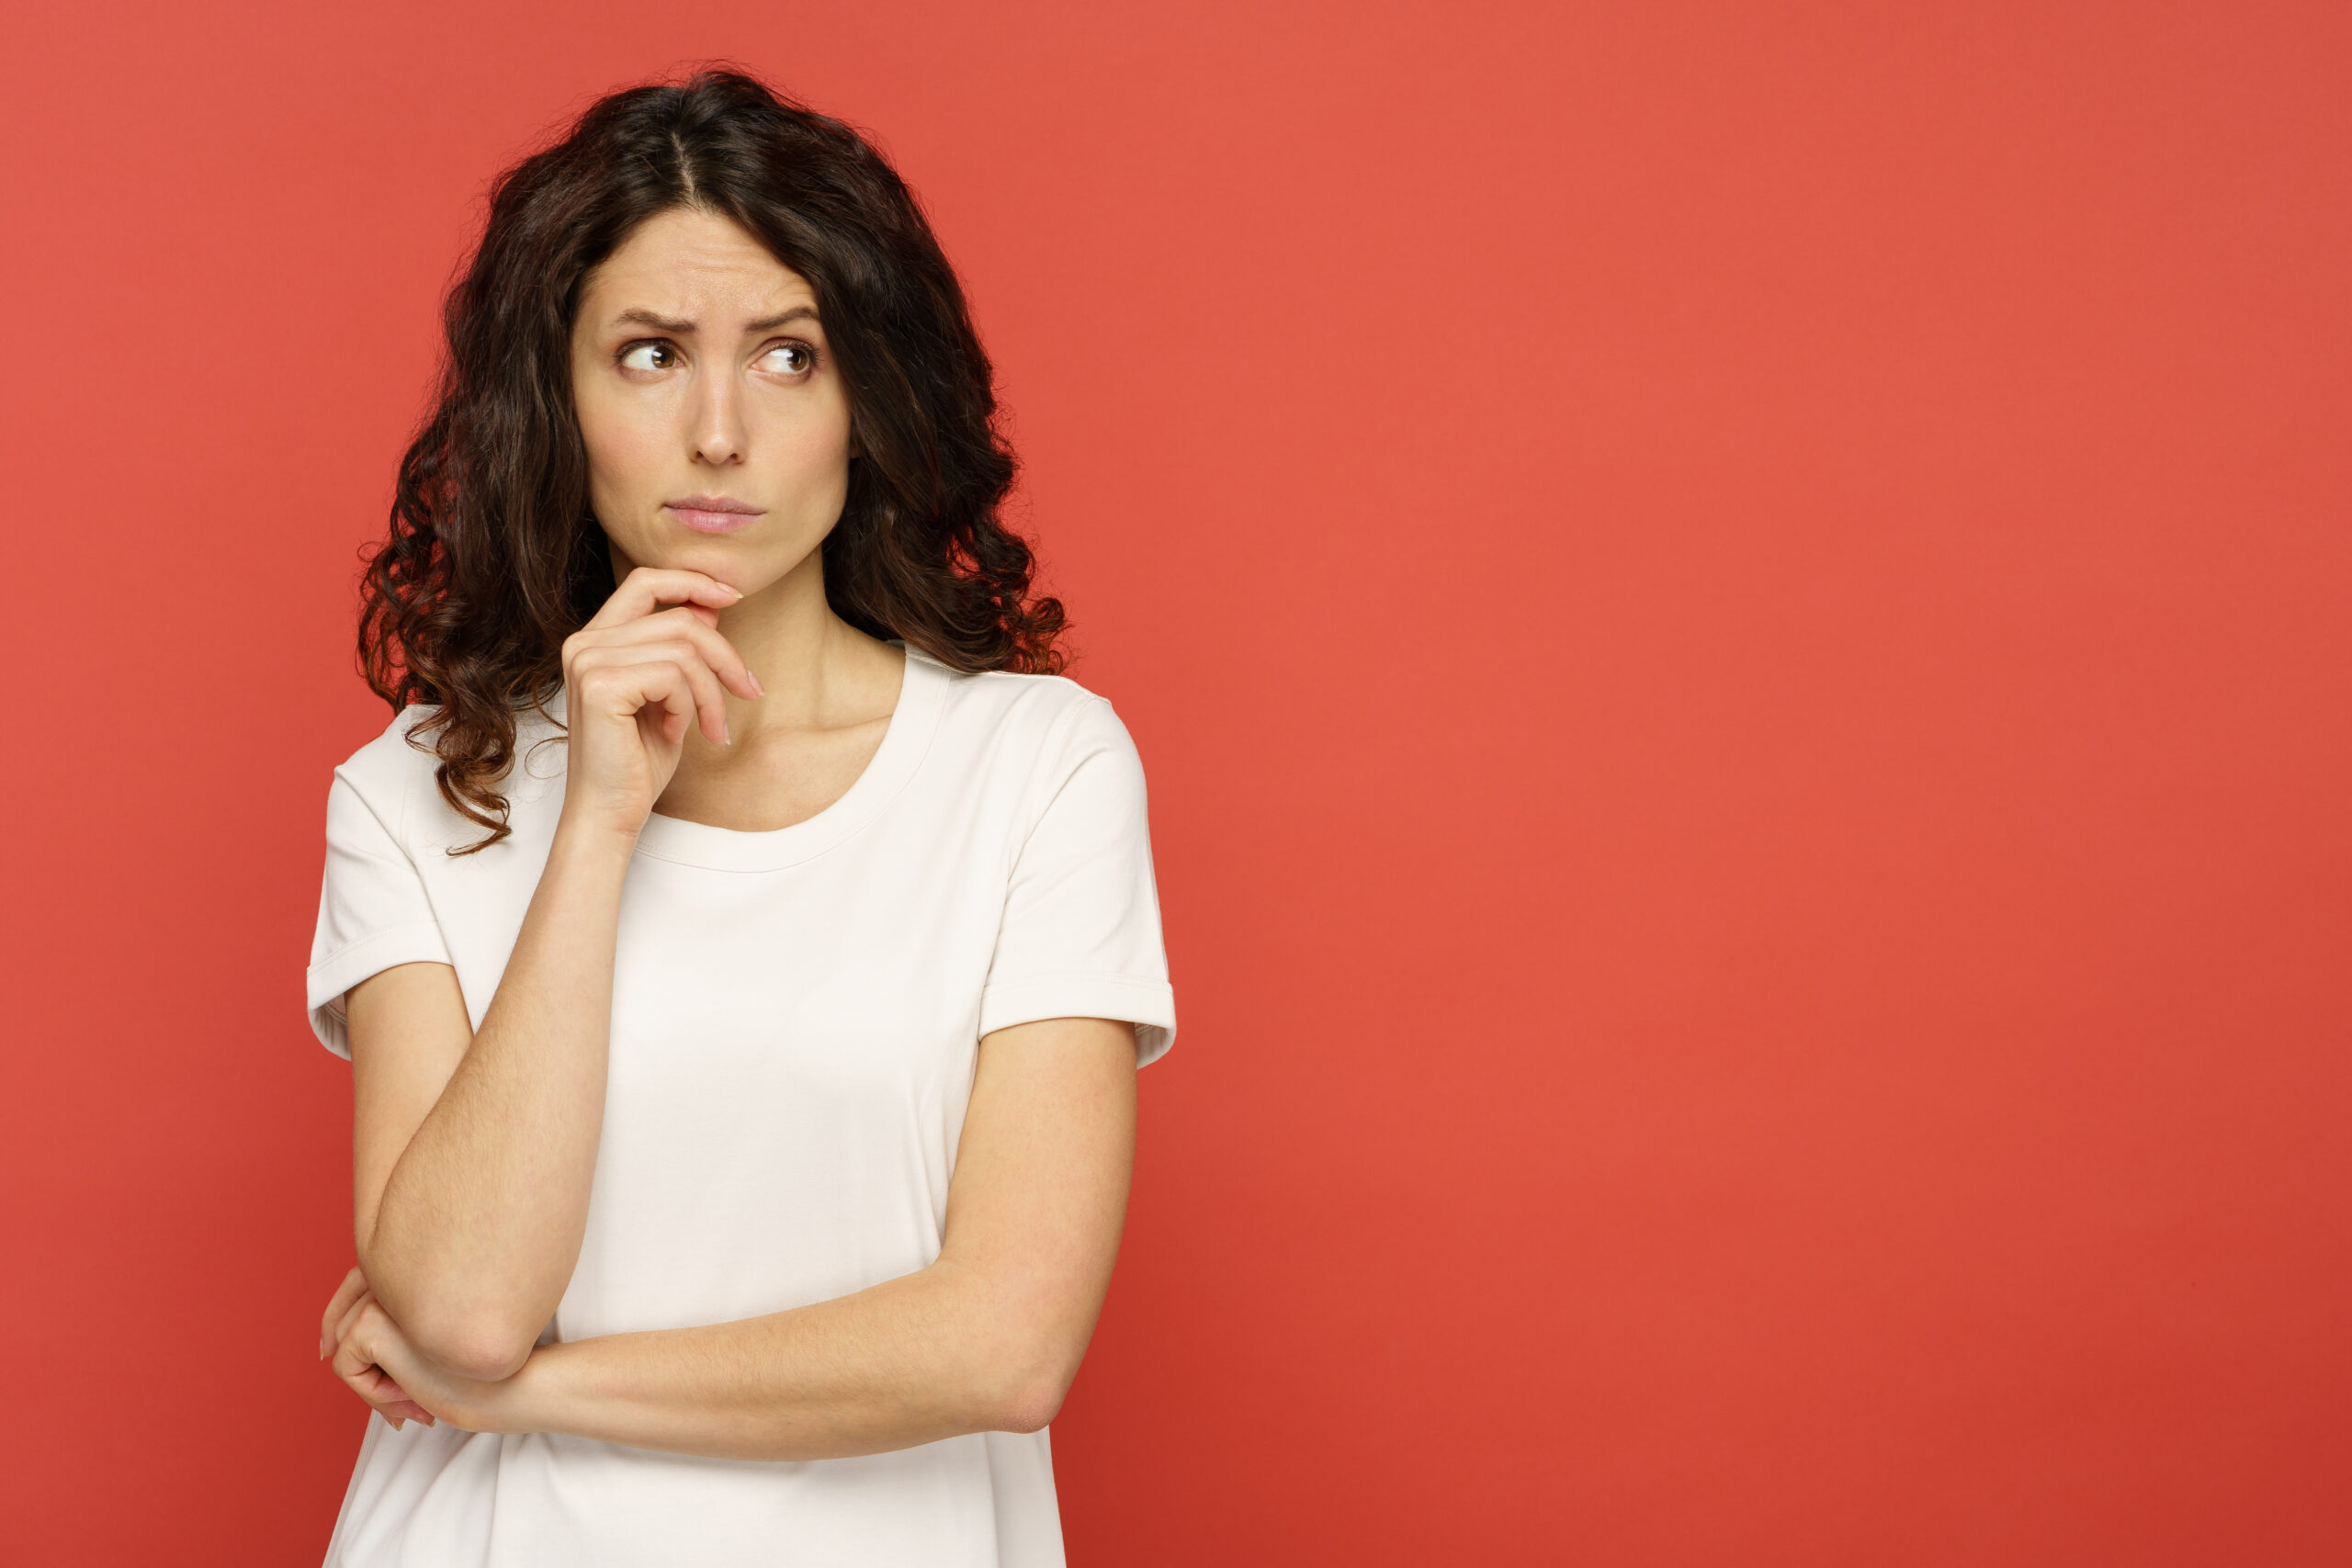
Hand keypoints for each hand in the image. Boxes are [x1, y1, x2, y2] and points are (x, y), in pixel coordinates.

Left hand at [325, 1266, 530, 1434]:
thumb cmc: (490, 1366)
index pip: (359, 1283)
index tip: (356, 1362)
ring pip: (342, 1344)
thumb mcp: (439, 1337)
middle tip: (404, 1404)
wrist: (518, 1381)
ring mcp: (386, 1293)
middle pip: (344, 1316)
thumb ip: (405, 1322)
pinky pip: (345, 1366)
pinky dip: (370, 1393)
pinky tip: (410, 1397)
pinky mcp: (373, 1321)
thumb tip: (333, 1343)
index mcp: (418, 1264)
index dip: (347, 1324)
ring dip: (372, 1384)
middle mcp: (398, 1269)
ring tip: (413, 1403)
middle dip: (364, 1364)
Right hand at [559, 566, 762, 834]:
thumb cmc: (638, 760)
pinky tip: (676, 733)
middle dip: (726, 656)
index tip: (735, 597)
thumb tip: (712, 604)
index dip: (694, 582)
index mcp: (596, 639)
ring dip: (712, 693)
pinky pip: (674, 676)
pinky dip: (690, 707)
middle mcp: (584, 643)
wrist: (610, 813)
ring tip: (711, 727)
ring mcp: (588, 661)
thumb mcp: (671, 695)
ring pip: (684, 649)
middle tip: (749, 691)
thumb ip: (681, 648)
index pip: (646, 581)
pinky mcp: (599, 686)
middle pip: (680, 619)